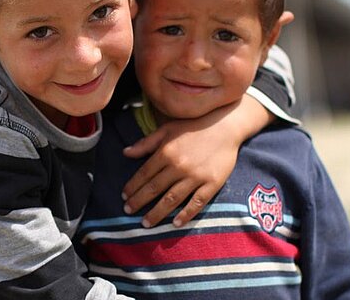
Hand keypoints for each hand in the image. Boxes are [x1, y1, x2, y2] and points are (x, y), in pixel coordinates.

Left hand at [121, 98, 269, 226]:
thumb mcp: (167, 129)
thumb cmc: (193, 126)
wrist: (225, 126)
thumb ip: (146, 143)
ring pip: (172, 199)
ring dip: (157, 213)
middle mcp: (178, 166)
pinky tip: (176, 223)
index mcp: (166, 152)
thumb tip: (125, 153)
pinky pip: (196, 202)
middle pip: (154, 188)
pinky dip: (186, 214)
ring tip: (145, 223)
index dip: (132, 187)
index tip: (124, 197)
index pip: (144, 174)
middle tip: (128, 212)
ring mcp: (195, 176)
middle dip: (139, 202)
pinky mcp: (212, 183)